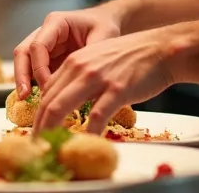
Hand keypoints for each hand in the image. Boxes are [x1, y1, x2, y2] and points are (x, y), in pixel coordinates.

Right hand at [13, 7, 122, 99]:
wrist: (106, 23)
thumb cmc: (104, 26)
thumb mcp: (104, 35)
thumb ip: (93, 55)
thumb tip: (85, 80)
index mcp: (56, 22)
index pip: (38, 45)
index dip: (39, 67)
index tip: (50, 86)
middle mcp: (44, 32)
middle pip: (23, 52)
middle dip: (22, 74)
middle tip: (24, 95)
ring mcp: (43, 45)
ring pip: (24, 62)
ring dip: (23, 80)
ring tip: (25, 99)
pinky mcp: (46, 57)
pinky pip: (33, 70)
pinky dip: (32, 84)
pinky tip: (38, 99)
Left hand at [31, 28, 176, 135]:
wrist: (161, 50)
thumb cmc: (133, 58)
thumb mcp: (98, 60)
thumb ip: (81, 77)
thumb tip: (67, 101)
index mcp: (74, 61)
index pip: (47, 91)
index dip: (39, 114)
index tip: (39, 130)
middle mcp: (80, 68)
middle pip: (48, 101)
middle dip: (40, 127)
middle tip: (37, 145)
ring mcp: (97, 78)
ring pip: (61, 107)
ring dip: (52, 131)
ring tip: (51, 148)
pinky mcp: (116, 90)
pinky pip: (95, 116)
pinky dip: (87, 133)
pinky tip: (86, 143)